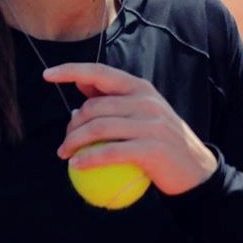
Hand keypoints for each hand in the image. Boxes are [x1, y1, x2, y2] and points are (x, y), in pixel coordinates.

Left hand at [43, 63, 217, 195]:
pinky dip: (90, 158)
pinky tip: (76, 166)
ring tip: (64, 156)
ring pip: (98, 127)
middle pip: (94, 107)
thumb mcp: (141, 116)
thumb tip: (80, 91)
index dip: (71, 70)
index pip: (100, 72)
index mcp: (140, 88)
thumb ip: (113, 103)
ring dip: (74, 143)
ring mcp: (151, 123)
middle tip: (64, 144)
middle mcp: (146, 101)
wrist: (196, 171)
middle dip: (71, 126)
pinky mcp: (152, 147)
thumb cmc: (161, 144)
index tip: (47, 76)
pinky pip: (111, 151)